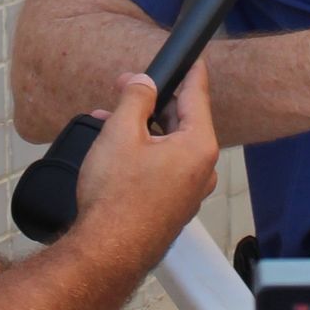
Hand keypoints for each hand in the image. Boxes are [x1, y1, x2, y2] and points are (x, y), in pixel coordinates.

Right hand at [73, 64, 219, 264]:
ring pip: (169, 145)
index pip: (197, 94)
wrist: (107, 253)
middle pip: (182, 120)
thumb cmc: (116, 198)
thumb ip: (136, 98)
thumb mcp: (121, 132)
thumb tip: (143, 82)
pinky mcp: (174, 206)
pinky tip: (116, 149)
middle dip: (152, 102)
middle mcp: (203, 169)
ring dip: (142, 128)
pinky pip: (164, 167)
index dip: (189, 71)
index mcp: (199, 146)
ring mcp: (190, 191)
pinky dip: (144, 153)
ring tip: (109, 120)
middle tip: (126, 87)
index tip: (191, 56)